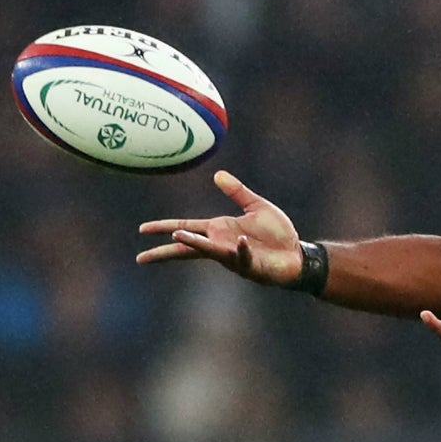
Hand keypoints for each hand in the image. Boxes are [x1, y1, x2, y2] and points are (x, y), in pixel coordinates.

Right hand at [136, 170, 304, 284]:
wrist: (299, 254)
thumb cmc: (279, 234)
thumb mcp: (257, 207)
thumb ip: (238, 192)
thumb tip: (218, 175)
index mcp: (219, 230)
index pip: (186, 227)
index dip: (164, 227)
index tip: (142, 229)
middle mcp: (221, 245)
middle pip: (187, 248)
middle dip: (165, 252)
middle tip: (141, 258)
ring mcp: (234, 258)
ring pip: (210, 252)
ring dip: (194, 244)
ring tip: (176, 237)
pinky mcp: (251, 267)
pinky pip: (242, 258)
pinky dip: (241, 251)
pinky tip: (242, 243)